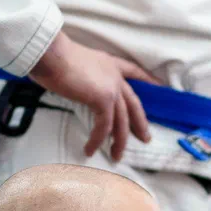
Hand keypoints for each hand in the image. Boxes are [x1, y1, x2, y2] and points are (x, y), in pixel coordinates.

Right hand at [30, 30, 157, 160]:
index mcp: (109, 64)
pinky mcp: (103, 100)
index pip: (135, 71)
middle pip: (133, 104)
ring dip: (119, 142)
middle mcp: (114, 75)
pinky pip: (104, 126)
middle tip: (145, 138)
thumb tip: (76, 85)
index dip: (148, 80)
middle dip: (140, 123)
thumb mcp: (75, 63)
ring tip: (117, 156)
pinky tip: (90, 150)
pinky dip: (97, 140)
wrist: (51, 53)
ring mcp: (111, 88)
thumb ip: (83, 75)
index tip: (159, 87)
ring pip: (122, 121)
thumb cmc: (53, 56)